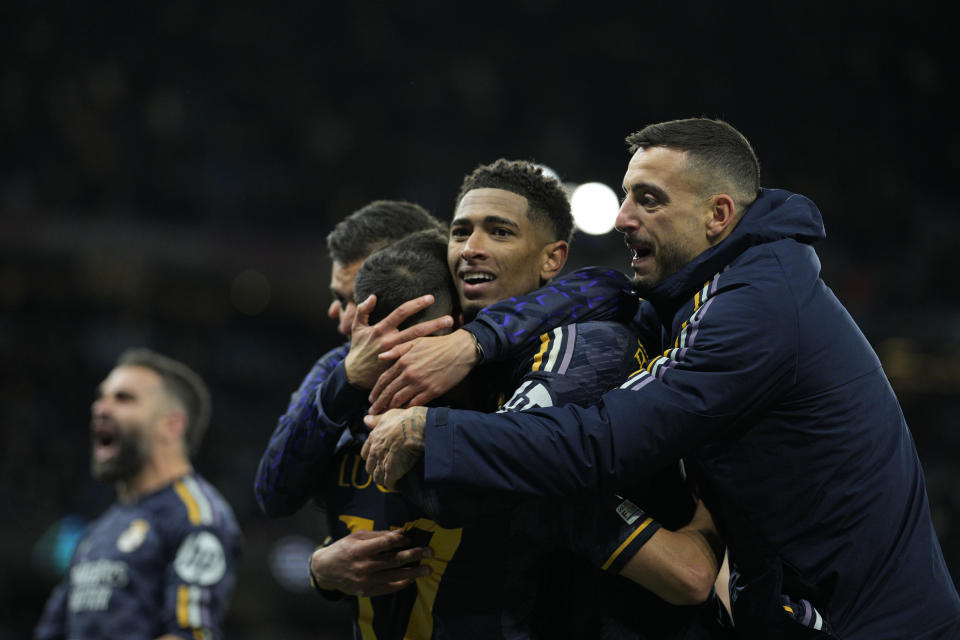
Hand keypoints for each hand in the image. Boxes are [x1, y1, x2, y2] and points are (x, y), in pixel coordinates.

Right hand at [309, 529, 432, 596]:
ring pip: (394, 576)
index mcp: (360, 549)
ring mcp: (366, 581)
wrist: (326, 570)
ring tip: (427, 569)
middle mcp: (364, 566)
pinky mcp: (366, 591)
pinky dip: (400, 584)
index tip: (410, 538)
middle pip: (394, 560)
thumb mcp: (356, 537)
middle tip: (430, 552)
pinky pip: (388, 589)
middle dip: (414, 555)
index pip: (385, 543)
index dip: (400, 540)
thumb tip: (401, 533)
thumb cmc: (343, 549)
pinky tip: (411, 579)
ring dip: (413, 572)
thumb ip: (378, 536)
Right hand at [345, 294, 453, 388]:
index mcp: (381, 329)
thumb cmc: (358, 349)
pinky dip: (428, 355)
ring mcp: (395, 356)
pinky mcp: (398, 368)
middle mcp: (389, 342)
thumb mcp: (356, 328)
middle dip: (434, 324)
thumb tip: (373, 296)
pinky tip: (441, 352)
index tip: (431, 298)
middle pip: (416, 331)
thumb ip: (363, 310)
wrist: (354, 376)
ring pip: (418, 346)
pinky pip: (415, 360)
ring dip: (435, 339)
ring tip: (451, 333)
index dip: (416, 304)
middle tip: (450, 318)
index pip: (401, 313)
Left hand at [361, 407, 426, 488]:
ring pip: (377, 477)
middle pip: (370, 467)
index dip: (370, 457)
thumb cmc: (404, 419)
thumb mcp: (388, 415)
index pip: (365, 453)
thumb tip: (365, 420)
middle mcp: (375, 451)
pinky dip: (392, 486)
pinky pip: (389, 483)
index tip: (376, 459)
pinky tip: (397, 487)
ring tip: (390, 482)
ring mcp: (383, 462)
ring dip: (383, 480)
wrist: (414, 428)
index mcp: (373, 438)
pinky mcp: (392, 471)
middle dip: (376, 470)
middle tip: (384, 471)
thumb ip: (376, 420)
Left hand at [368, 329, 477, 412]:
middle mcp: (409, 373)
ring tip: (384, 415)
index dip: (376, 391)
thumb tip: (380, 357)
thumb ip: (397, 350)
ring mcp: (420, 383)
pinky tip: (402, 413)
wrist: (461, 349)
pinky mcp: (432, 391)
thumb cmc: (439, 344)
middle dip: (379, 404)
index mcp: (403, 361)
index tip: (371, 399)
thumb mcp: (416, 341)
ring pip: (399, 400)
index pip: (384, 379)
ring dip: (390, 408)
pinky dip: (407, 409)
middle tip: (373, 412)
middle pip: (389, 392)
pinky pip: (415, 404)